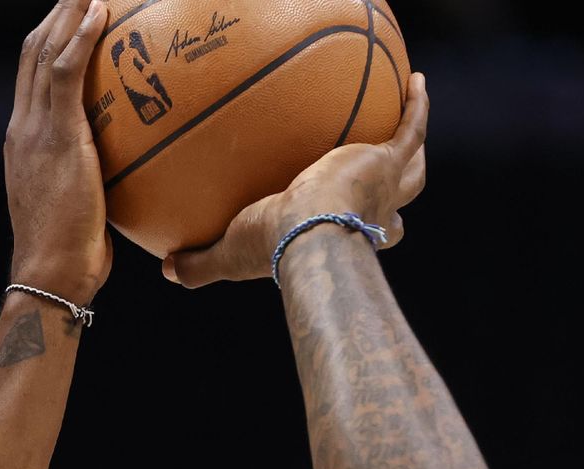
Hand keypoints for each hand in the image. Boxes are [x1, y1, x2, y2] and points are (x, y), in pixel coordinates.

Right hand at [4, 0, 110, 303]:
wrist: (51, 270)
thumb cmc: (70, 250)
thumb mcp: (78, 207)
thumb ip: (91, 183)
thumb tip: (124, 181)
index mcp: (25, 142)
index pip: (33, 80)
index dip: (50, 44)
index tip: (71, 23)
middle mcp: (23, 127)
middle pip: (33, 54)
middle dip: (57, 17)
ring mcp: (34, 129)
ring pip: (44, 52)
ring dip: (68, 14)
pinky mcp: (54, 135)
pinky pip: (64, 73)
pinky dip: (80, 38)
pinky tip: (99, 13)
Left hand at [163, 72, 428, 288]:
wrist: (304, 233)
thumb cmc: (271, 248)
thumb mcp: (229, 255)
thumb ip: (201, 263)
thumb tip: (167, 271)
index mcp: (341, 234)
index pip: (362, 233)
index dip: (366, 227)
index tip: (355, 215)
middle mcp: (369, 214)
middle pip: (396, 204)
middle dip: (396, 194)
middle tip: (390, 175)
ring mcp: (381, 186)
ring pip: (412, 170)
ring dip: (413, 152)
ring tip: (409, 123)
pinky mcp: (385, 160)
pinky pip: (409, 128)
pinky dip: (416, 107)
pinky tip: (416, 81)